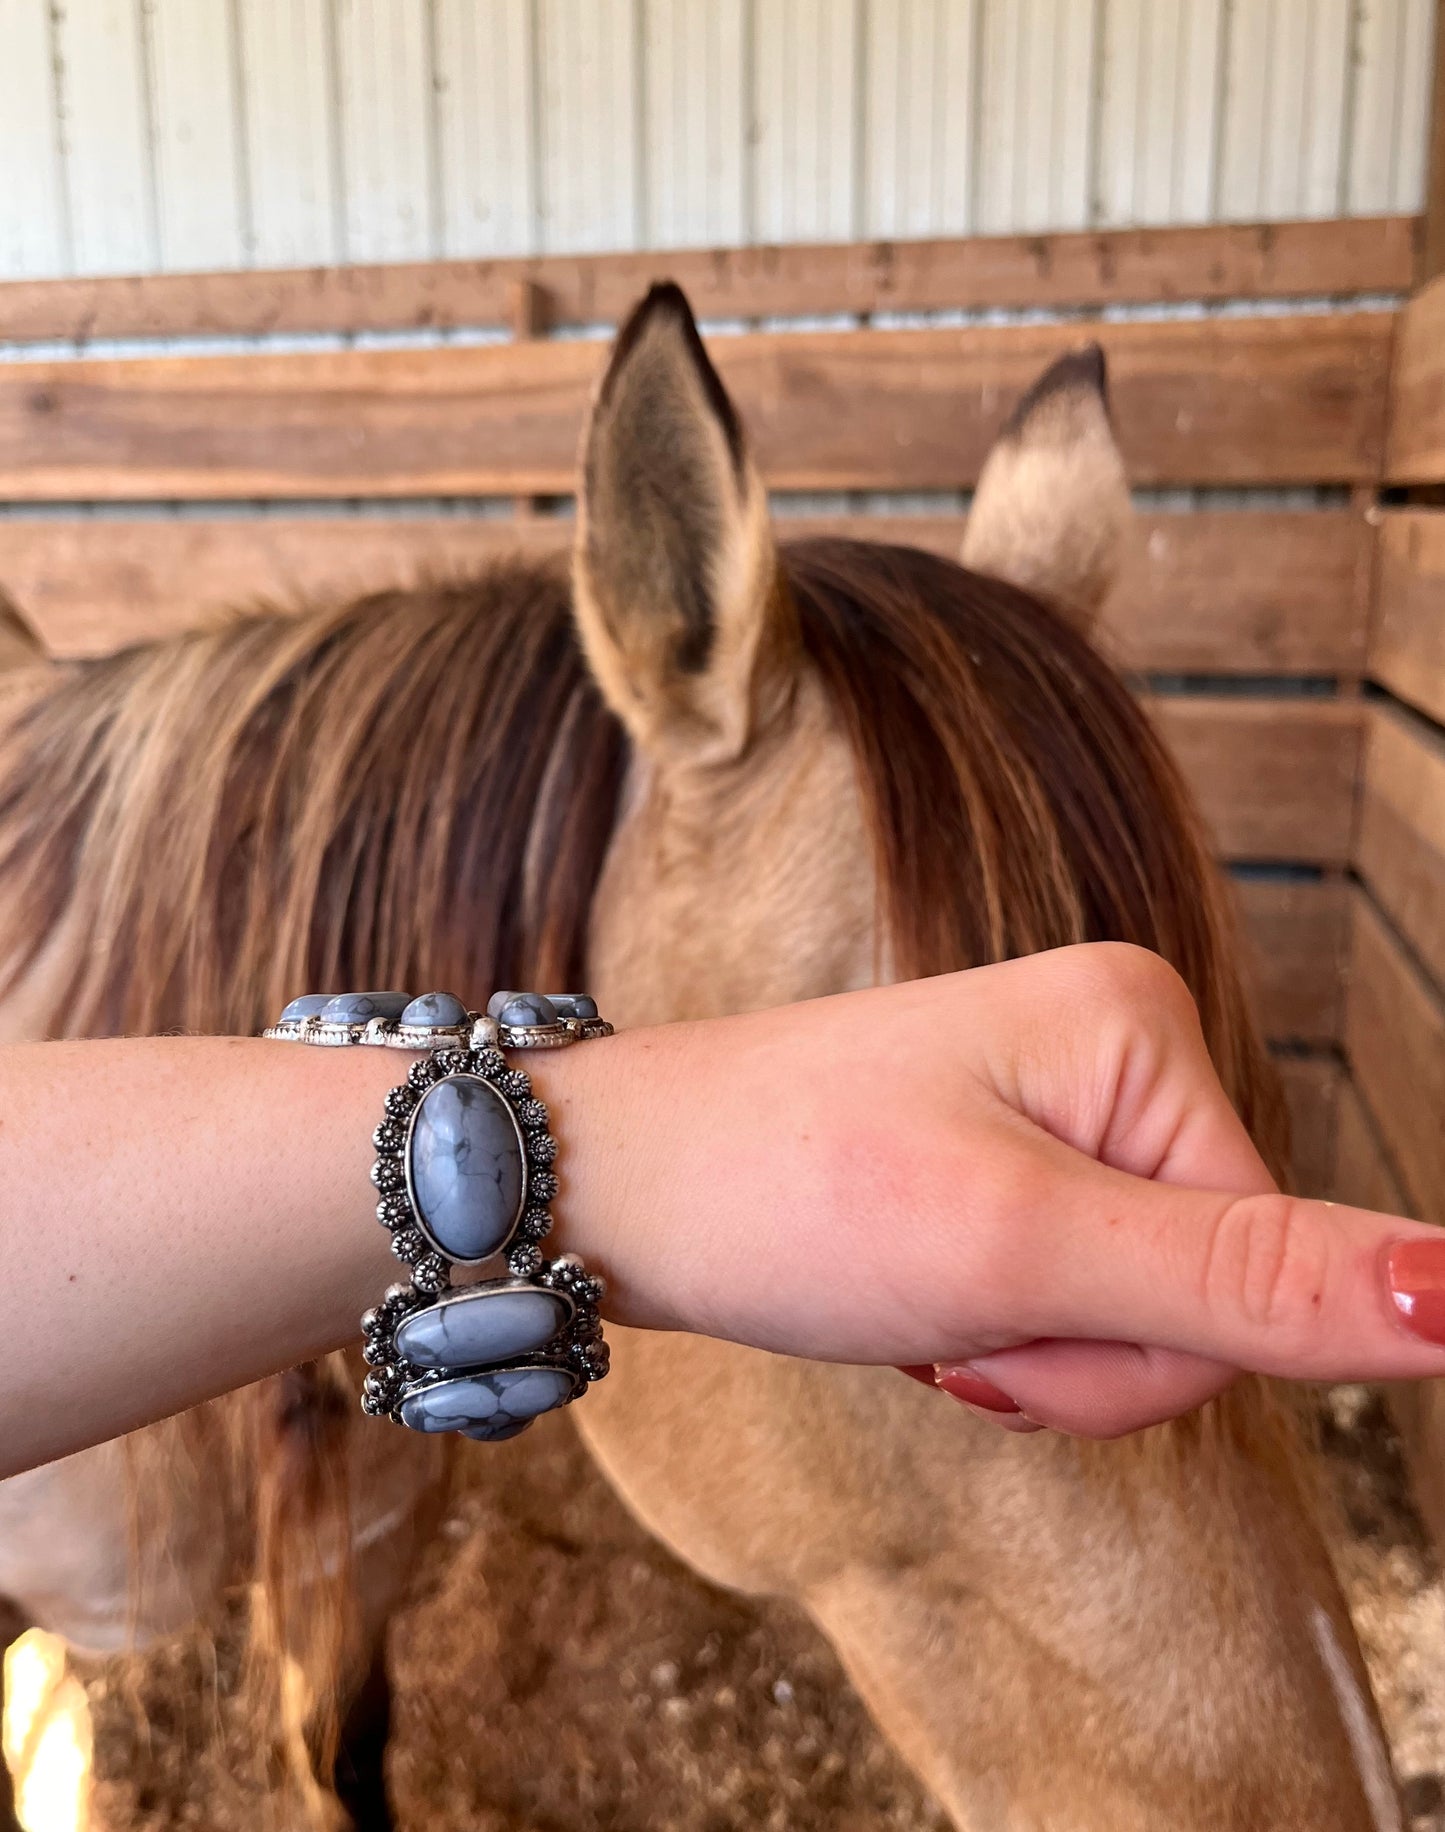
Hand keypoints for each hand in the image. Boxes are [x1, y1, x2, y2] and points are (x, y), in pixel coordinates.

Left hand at [559, 943, 1444, 1436]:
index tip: (991, 1321)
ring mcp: (1063, 1101)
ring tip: (918, 1300)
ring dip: (1030, 1350)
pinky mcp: (1014, 1153)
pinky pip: (1070, 1291)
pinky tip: (913, 1294)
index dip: (1132, 1353)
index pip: (1260, 1265)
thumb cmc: (788, 1188)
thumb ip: (1250, 1280)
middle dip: (1076, 1354)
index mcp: (1143, 1026)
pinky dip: (997, 1330)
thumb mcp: (1024, 1247)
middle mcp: (1118, 1045)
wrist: (612, 1183)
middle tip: (947, 1316)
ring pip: (1136, 1310)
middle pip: (1203, 1289)